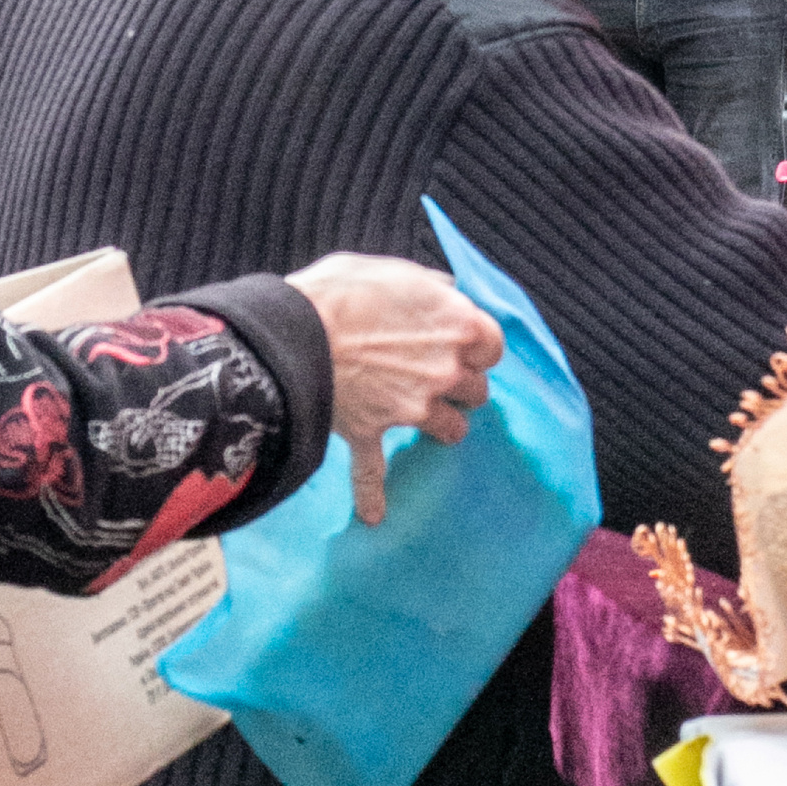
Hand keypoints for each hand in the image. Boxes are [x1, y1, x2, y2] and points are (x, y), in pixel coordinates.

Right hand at [288, 254, 505, 523]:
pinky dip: (372, 495)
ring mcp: (412, 407)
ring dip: (443, 426)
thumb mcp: (392, 269)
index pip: (493, 346)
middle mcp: (444, 371)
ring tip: (427, 419)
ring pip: (451, 430)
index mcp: (457, 326)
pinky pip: (373, 473)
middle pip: (477, 390)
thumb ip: (427, 284)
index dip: (478, 347)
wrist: (293, 329)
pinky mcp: (372, 430)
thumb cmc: (341, 290)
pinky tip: (373, 516)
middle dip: (462, 386)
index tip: (462, 343)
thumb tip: (447, 289)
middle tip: (439, 375)